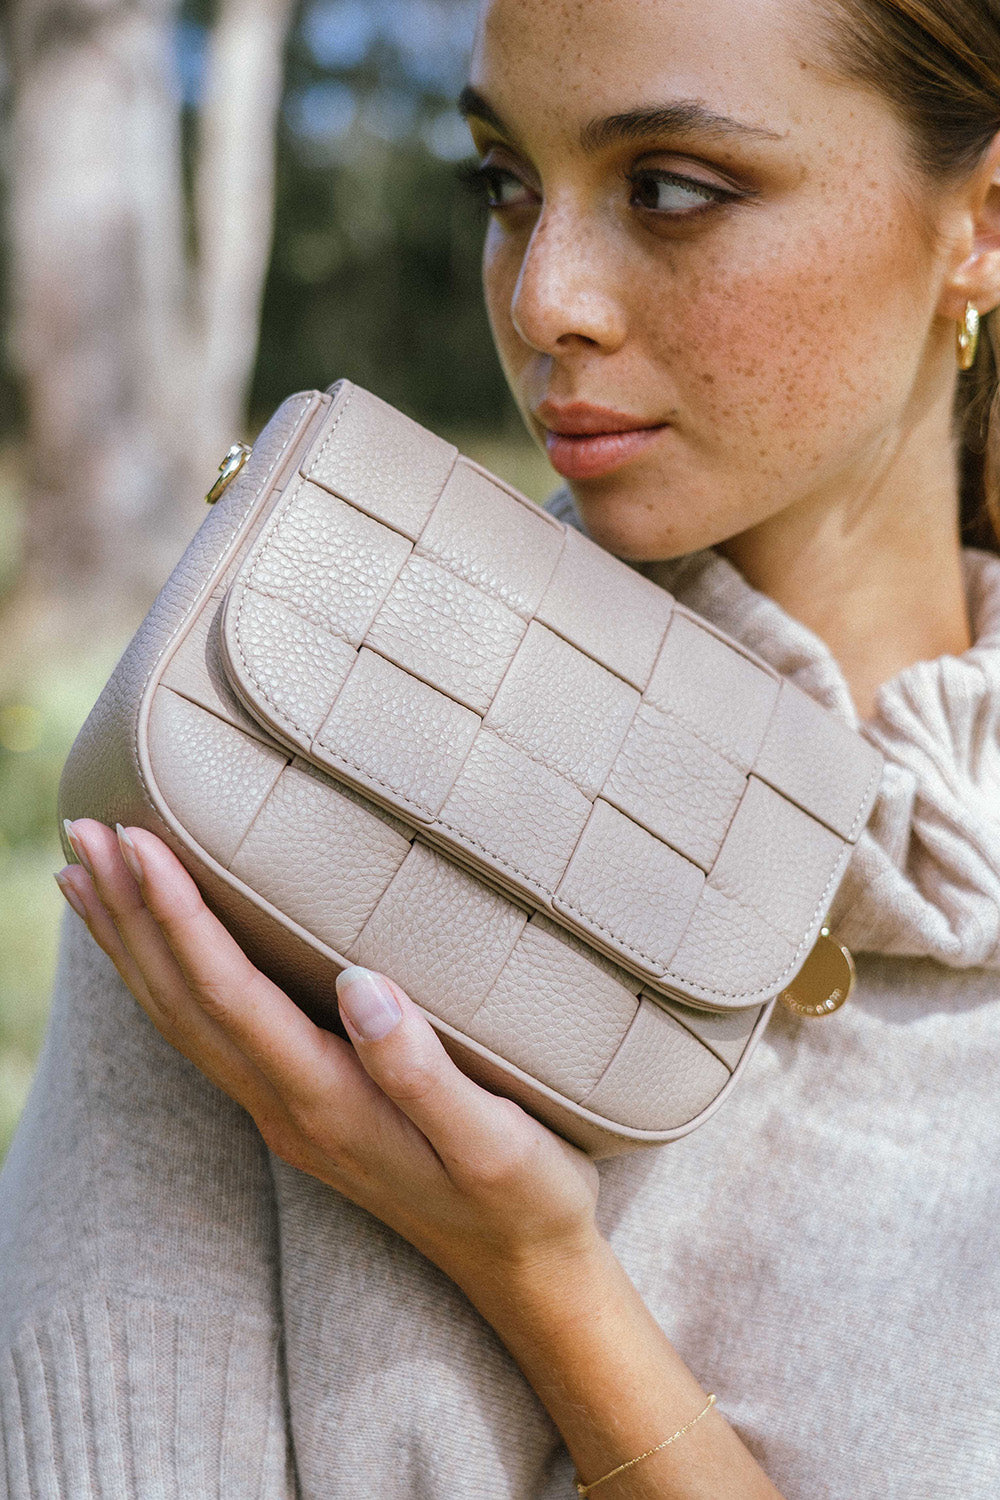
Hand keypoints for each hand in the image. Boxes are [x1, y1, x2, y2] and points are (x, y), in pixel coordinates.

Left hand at [54, 820, 600, 1292]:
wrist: (520, 1270)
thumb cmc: (522, 1197)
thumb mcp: (496, 1143)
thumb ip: (424, 1071)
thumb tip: (360, 986)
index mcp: (329, 1103)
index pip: (228, 996)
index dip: (178, 916)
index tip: (137, 843)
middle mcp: (286, 1109)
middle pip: (180, 1002)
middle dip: (128, 915)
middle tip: (84, 832)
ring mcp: (283, 1113)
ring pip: (179, 1019)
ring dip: (130, 945)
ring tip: (86, 876)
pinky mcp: (297, 1108)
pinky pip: (204, 1033)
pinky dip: (162, 979)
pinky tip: (153, 948)